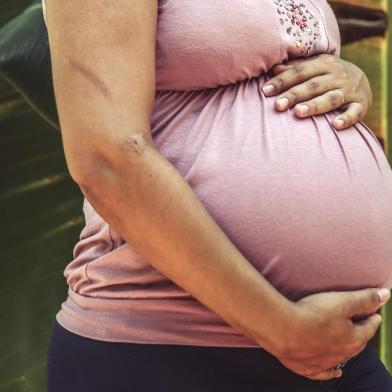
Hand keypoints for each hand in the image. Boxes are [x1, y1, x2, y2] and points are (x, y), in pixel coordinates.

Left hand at [261, 54, 372, 130]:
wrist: (362, 80)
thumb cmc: (328, 75)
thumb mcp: (314, 67)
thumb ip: (295, 69)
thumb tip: (273, 68)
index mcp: (324, 63)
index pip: (299, 72)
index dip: (282, 81)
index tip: (265, 91)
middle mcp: (338, 75)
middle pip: (313, 86)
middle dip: (294, 95)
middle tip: (278, 106)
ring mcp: (350, 90)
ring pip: (331, 98)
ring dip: (315, 106)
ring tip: (298, 113)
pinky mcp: (361, 104)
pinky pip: (355, 112)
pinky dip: (347, 118)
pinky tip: (335, 125)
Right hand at [272, 287, 390, 380]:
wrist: (283, 329)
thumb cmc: (312, 314)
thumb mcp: (342, 301)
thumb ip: (365, 299)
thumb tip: (385, 295)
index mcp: (353, 339)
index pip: (368, 327)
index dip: (372, 317)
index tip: (374, 313)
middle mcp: (342, 354)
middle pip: (356, 343)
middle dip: (360, 332)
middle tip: (360, 324)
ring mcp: (324, 363)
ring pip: (341, 358)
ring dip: (345, 349)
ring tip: (347, 343)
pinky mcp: (307, 367)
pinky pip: (323, 373)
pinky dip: (330, 372)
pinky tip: (334, 372)